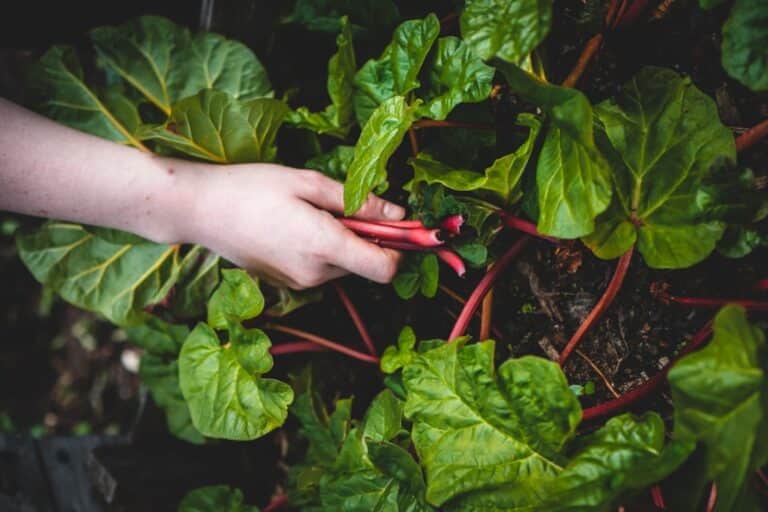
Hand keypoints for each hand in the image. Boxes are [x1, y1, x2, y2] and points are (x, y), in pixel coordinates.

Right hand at [176, 162, 404, 288]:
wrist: (199, 211)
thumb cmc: (252, 188)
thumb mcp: (308, 183)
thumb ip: (358, 200)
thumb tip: (399, 214)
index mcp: (324, 247)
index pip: (385, 269)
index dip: (400, 250)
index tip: (399, 226)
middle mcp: (316, 274)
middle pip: (365, 264)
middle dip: (366, 237)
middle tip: (340, 205)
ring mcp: (300, 283)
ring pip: (343, 266)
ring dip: (341, 242)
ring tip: (307, 212)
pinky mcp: (287, 284)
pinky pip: (321, 269)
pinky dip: (321, 250)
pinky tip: (293, 226)